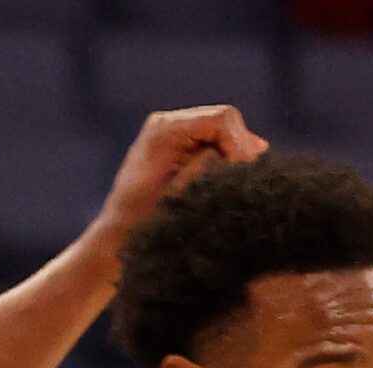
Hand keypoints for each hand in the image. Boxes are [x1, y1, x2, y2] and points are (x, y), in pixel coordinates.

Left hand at [85, 107, 267, 258]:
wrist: (116, 241)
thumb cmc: (144, 224)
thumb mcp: (184, 194)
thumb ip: (214, 166)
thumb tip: (256, 146)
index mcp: (164, 130)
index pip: (221, 120)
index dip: (241, 144)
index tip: (248, 174)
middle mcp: (167, 124)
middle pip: (225, 122)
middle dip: (241, 149)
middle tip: (251, 180)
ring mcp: (171, 134)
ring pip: (222, 133)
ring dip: (235, 155)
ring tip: (243, 182)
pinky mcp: (177, 148)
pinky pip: (212, 145)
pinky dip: (226, 160)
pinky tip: (233, 178)